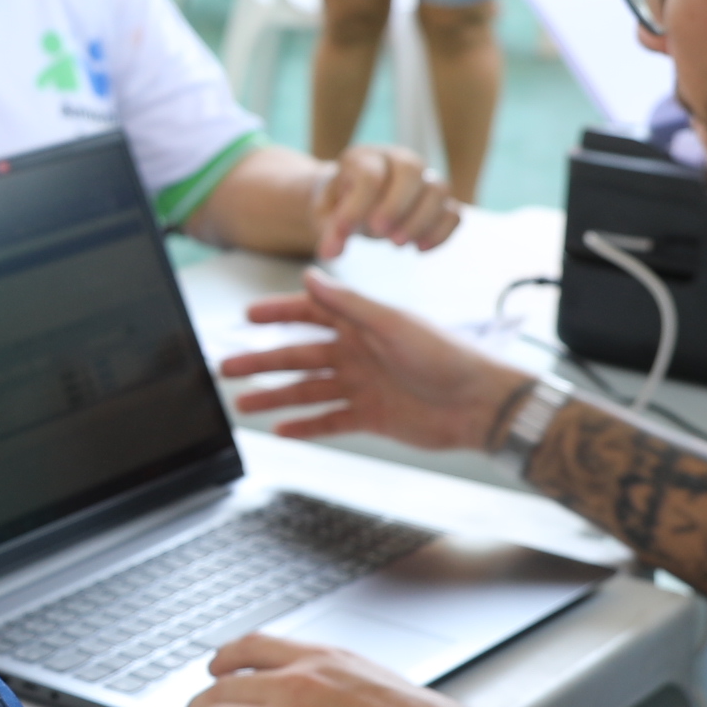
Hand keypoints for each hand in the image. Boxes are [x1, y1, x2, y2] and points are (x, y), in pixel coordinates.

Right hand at [218, 273, 528, 451]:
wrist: (478, 404)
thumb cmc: (447, 356)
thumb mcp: (392, 323)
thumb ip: (348, 303)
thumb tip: (310, 277)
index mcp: (363, 324)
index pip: (310, 314)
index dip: (278, 314)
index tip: (247, 316)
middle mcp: (357, 353)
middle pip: (299, 355)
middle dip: (262, 360)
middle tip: (227, 365)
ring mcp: (361, 386)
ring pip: (307, 390)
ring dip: (275, 396)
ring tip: (244, 403)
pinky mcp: (370, 417)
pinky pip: (328, 421)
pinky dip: (305, 426)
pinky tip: (281, 429)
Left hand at [312, 145, 460, 255]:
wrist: (353, 201)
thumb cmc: (338, 205)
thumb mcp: (326, 215)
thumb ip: (330, 231)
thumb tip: (331, 253)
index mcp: (365, 158)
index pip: (369, 174)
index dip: (358, 204)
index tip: (345, 229)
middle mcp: (398, 160)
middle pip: (412, 169)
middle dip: (397, 206)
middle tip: (380, 233)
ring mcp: (423, 178)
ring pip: (438, 189)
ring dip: (420, 220)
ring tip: (396, 244)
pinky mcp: (438, 201)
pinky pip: (453, 212)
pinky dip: (441, 233)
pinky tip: (418, 249)